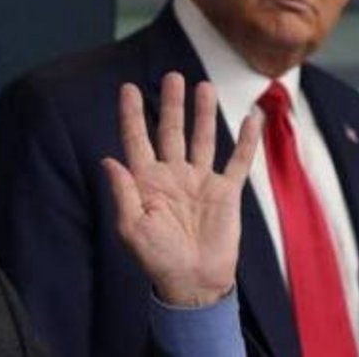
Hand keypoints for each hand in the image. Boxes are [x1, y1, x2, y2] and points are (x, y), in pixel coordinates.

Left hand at [104, 72, 259, 306]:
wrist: (192, 283)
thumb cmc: (156, 258)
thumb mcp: (131, 228)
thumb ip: (123, 192)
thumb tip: (107, 159)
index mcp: (145, 180)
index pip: (136, 139)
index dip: (131, 114)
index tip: (127, 88)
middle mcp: (172, 174)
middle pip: (170, 130)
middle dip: (171, 104)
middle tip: (173, 76)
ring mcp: (199, 181)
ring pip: (202, 138)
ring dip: (203, 113)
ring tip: (203, 86)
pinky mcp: (225, 193)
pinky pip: (237, 161)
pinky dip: (246, 141)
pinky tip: (250, 119)